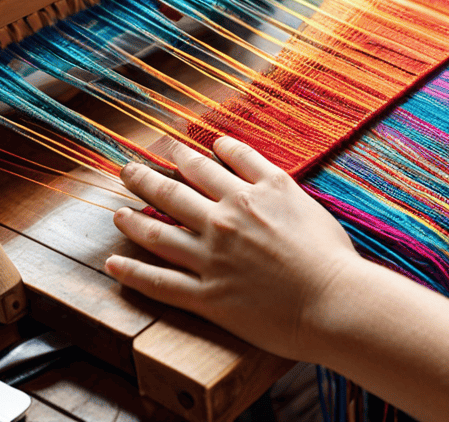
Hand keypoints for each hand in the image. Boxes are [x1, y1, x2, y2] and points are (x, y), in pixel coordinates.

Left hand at [105, 137, 359, 359]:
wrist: (335, 300)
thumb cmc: (328, 252)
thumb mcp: (299, 196)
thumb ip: (263, 172)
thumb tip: (229, 149)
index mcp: (251, 193)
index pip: (207, 164)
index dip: (182, 153)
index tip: (168, 148)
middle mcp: (225, 219)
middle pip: (173, 191)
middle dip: (145, 177)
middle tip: (127, 169)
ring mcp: (212, 257)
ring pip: (157, 232)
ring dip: (131, 220)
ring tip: (117, 213)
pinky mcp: (207, 296)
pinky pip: (159, 282)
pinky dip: (132, 272)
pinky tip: (113, 263)